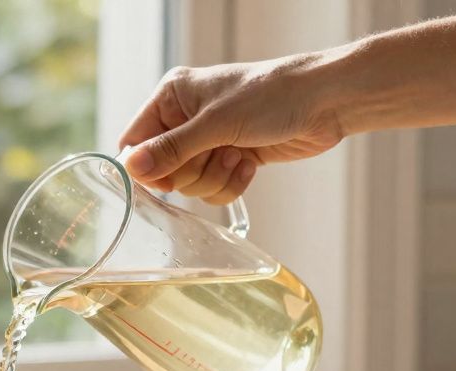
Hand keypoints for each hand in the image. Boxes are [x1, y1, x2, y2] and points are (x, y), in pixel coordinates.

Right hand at [118, 55, 344, 204]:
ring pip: (189, 184)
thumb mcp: (215, 123)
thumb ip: (171, 149)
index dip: (147, 167)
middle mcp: (185, 119)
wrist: (325, 102)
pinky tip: (250, 162)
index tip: (165, 179)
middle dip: (193, 171)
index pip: (135, 142)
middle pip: (163, 170)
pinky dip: (231, 183)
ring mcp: (208, 141)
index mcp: (172, 97)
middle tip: (218, 151)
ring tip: (240, 153)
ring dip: (215, 177)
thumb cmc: (271, 96)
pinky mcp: (229, 159)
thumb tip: (131, 169)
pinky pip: (213, 190)